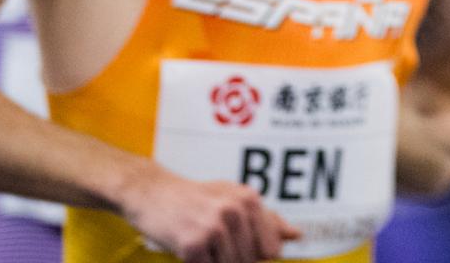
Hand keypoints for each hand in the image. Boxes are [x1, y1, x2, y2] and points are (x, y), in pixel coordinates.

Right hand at [123, 169, 297, 262]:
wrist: (152, 193)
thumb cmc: (196, 199)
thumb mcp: (233, 199)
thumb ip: (267, 220)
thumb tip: (297, 236)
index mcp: (250, 199)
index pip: (271, 250)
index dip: (255, 256)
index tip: (235, 246)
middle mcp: (235, 210)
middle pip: (250, 262)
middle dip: (233, 260)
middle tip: (212, 243)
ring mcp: (214, 227)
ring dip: (215, 262)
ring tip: (202, 244)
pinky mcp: (193, 244)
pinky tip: (188, 249)